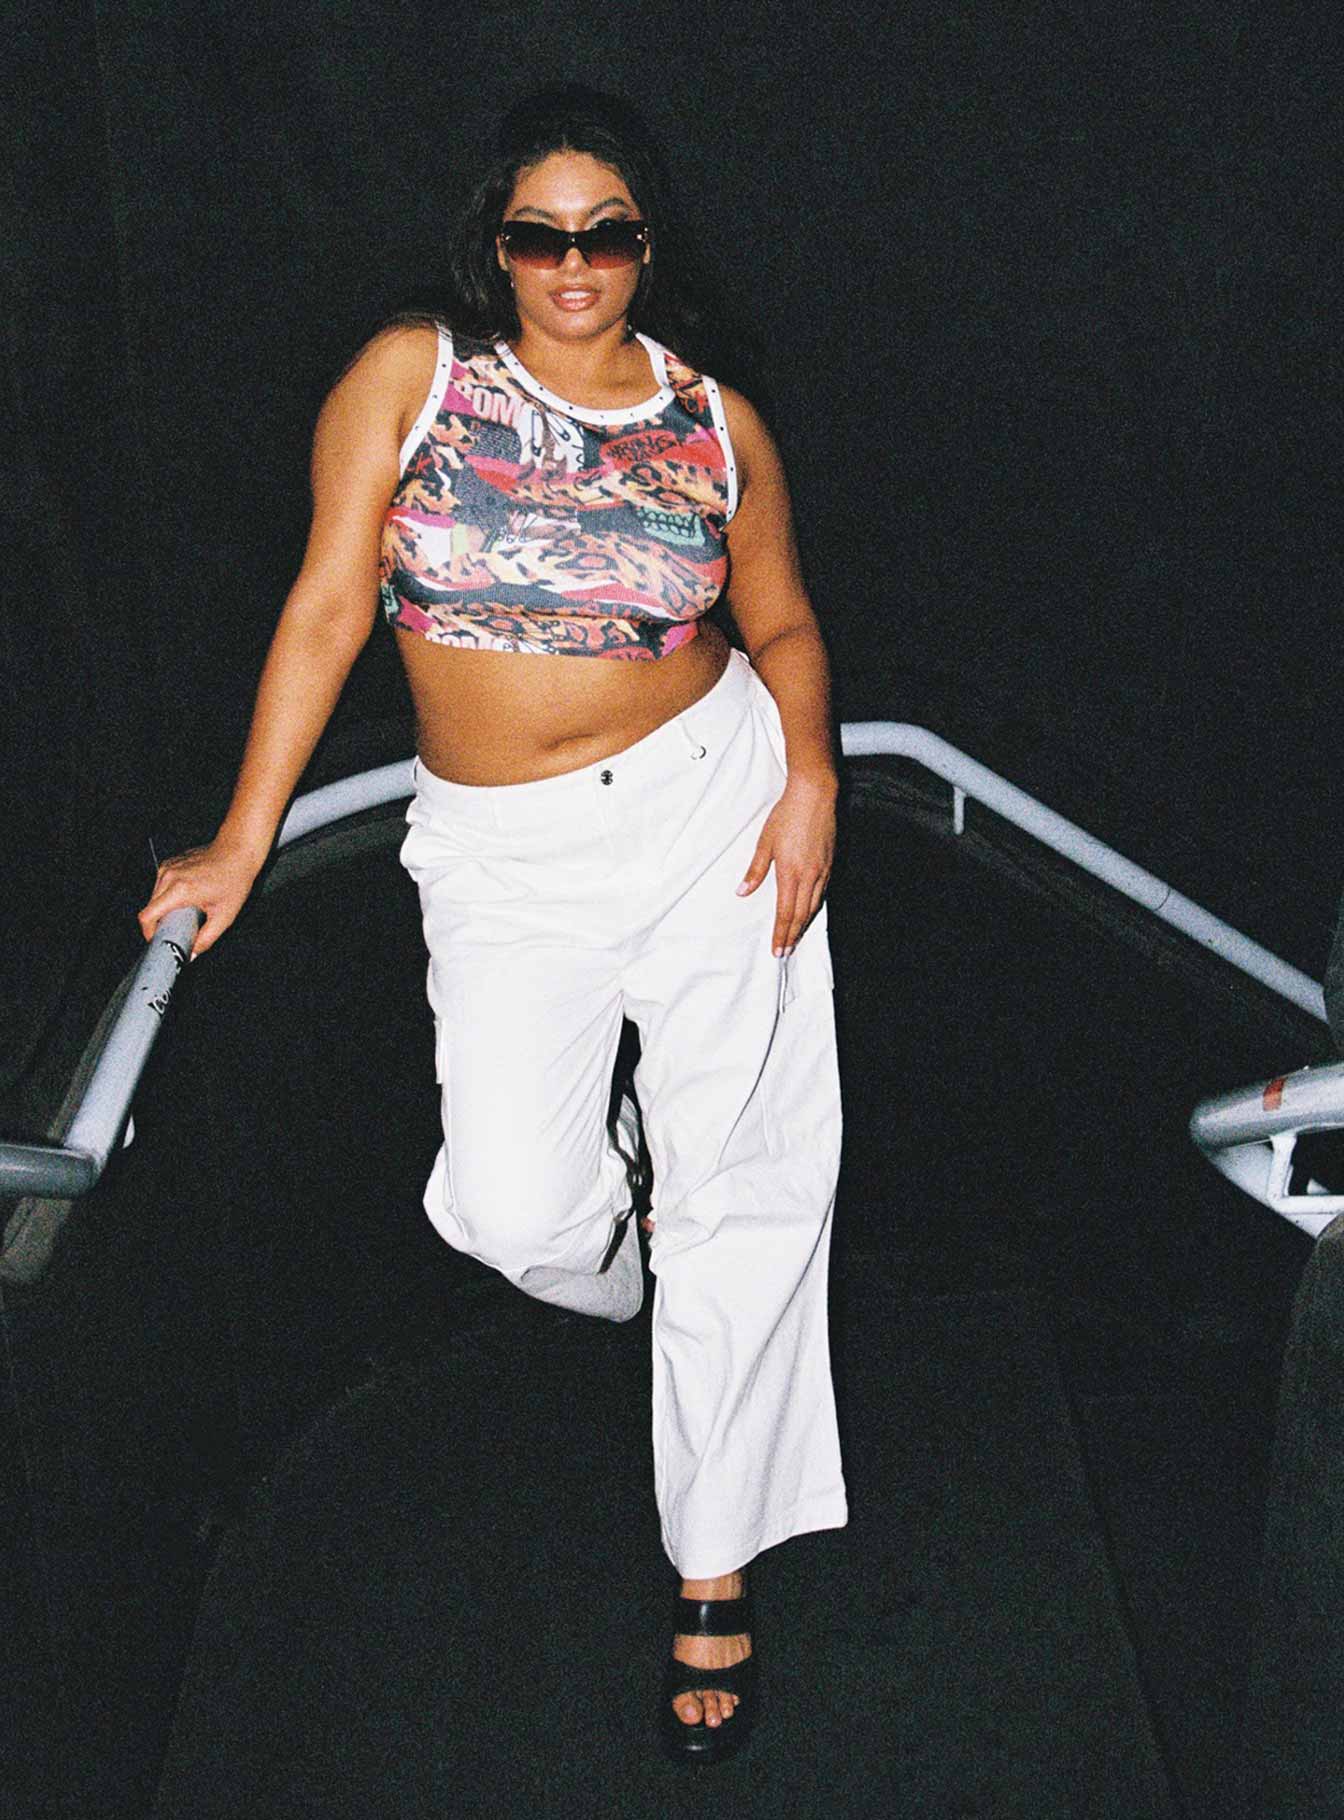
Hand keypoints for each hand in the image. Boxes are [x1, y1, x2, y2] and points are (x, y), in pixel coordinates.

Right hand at [138, 835, 264, 956]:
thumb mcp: (225, 916)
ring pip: (154, 896)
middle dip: (159, 922)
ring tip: (184, 912)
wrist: (237, 851)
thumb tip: (192, 954)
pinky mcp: (169, 863)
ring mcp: (167, 867)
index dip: (148, 933)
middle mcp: (168, 876)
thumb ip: (207, 939)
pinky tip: (186, 898)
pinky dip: (168, 895)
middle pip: (149, 908)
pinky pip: (160, 885)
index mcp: (179, 890)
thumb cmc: (234, 879)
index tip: (158, 940)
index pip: (147, 916)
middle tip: (177, 930)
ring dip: (163, 908)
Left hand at [736, 772, 835, 955]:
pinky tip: (809, 911)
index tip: (777, 949)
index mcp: (790, 872)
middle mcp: (809, 876)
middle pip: (801, 914)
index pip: (785, 912)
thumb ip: (755, 870)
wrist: (815, 795)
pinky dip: (814, 907)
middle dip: (793, 935)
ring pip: (813, 906)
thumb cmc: (787, 815)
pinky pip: (822, 892)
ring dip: (803, 924)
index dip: (781, 933)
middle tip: (785, 952)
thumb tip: (742, 891)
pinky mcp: (829, 863)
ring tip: (795, 938)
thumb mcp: (765, 842)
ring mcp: (822, 870)